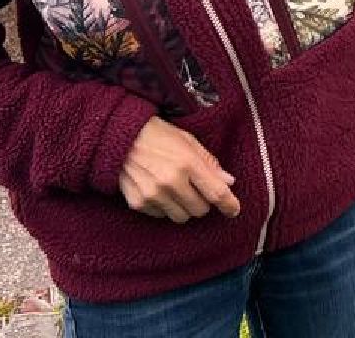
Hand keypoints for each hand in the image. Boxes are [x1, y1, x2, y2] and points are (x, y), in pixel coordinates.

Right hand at [118, 116, 240, 222]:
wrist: (120, 138)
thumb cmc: (158, 136)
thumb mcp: (188, 141)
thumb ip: (209, 163)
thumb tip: (229, 182)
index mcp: (188, 163)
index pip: (216, 193)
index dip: (229, 205)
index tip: (234, 210)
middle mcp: (171, 181)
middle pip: (200, 210)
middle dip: (203, 202)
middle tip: (195, 189)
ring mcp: (153, 194)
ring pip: (181, 217)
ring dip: (184, 208)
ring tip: (176, 189)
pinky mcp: (138, 202)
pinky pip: (161, 216)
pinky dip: (165, 207)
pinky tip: (159, 190)